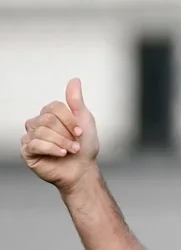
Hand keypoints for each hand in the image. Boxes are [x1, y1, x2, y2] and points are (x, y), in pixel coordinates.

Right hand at [20, 78, 100, 192]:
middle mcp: (38, 123)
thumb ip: (76, 100)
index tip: (81, 132)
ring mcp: (31, 137)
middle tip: (76, 144)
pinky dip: (52, 149)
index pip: (54, 107)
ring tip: (71, 150)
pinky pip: (35, 144)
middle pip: (48, 120)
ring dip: (62, 142)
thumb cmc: (84, 146)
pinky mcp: (27, 151)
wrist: (82, 169)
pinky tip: (61, 154)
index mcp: (50, 114)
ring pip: (42, 132)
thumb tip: (75, 80)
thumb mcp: (84, 120)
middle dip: (66, 133)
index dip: (70, 120)